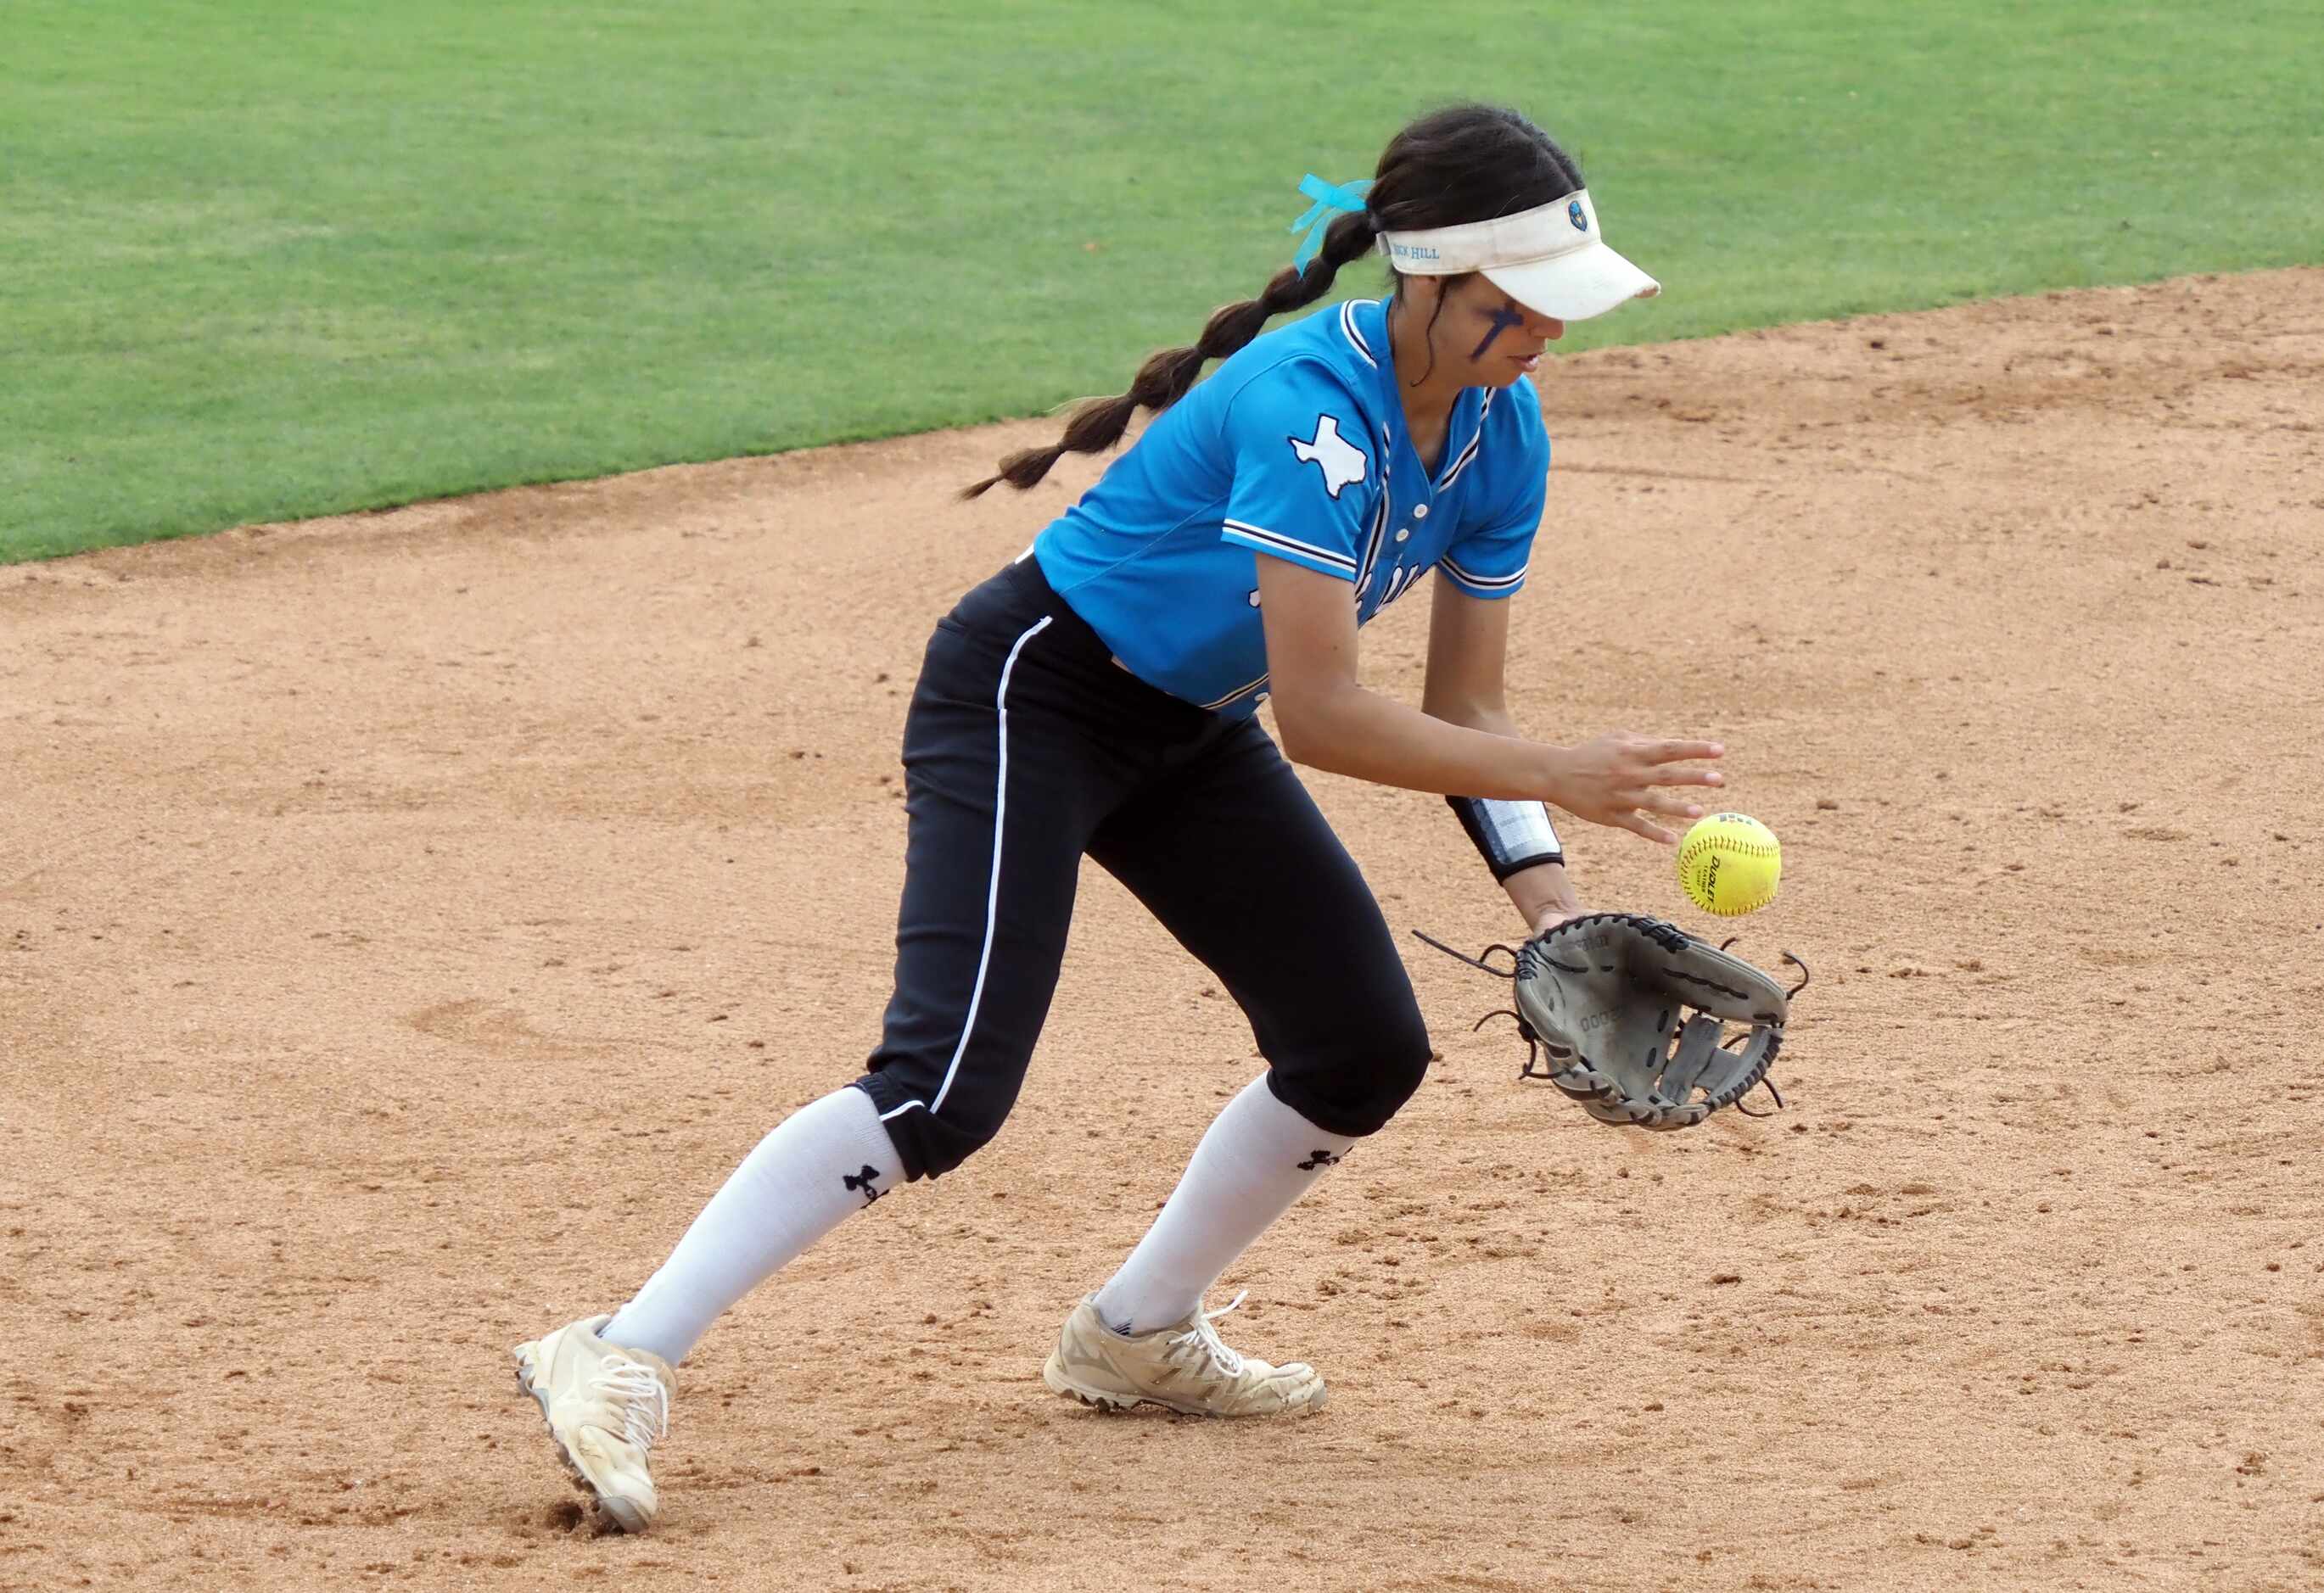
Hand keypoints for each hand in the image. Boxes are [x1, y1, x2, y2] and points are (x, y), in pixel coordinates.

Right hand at [1544, 733, 1725, 844]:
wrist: (1557, 774)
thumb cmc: (1592, 754)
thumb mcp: (1617, 740)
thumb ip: (1645, 743)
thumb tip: (1676, 747)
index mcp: (1632, 753)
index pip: (1670, 749)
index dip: (1695, 749)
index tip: (1720, 750)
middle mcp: (1629, 774)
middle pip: (1666, 775)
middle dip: (1694, 777)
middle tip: (1719, 779)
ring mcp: (1620, 796)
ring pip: (1653, 803)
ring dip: (1677, 808)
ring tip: (1699, 811)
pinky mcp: (1611, 816)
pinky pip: (1636, 826)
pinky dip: (1653, 833)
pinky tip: (1672, 840)